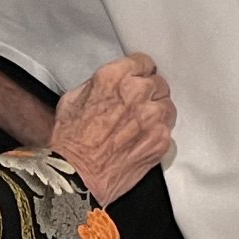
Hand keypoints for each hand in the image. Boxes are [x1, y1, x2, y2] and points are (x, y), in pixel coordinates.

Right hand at [50, 53, 174, 204]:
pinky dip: (158, 135)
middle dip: (149, 94)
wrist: (76, 176)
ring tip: (141, 126)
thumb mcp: (74, 98)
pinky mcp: (160, 140)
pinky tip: (141, 142)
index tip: (139, 80)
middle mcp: (137, 92)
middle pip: (158, 83)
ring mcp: (152, 116)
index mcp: (114, 77)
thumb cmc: (69, 141)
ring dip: (157, 113)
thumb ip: (99, 84)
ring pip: (167, 106)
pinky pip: (168, 130)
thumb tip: (113, 84)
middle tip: (137, 107)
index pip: (144, 62)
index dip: (140, 73)